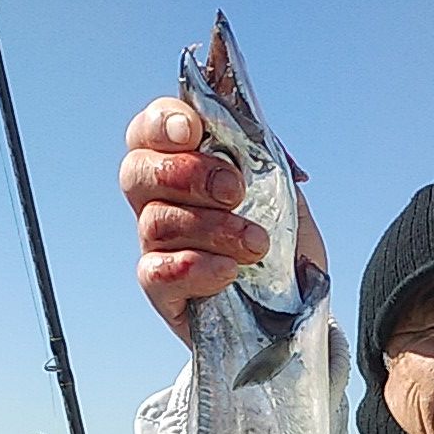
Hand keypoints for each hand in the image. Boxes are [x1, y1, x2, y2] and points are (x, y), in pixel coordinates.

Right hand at [119, 97, 326, 345]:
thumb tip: (248, 120)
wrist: (295, 312)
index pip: (149, 130)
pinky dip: (194, 267)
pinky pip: (157, 272)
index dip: (162, 121)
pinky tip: (229, 270)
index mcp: (181, 166)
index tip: (193, 129)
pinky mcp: (162, 292)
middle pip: (138, 172)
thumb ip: (262, 156)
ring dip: (212, 228)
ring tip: (257, 243)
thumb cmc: (282, 248)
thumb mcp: (282, 195)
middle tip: (234, 191)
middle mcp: (158, 203)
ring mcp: (156, 248)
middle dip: (188, 174)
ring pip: (157, 222)